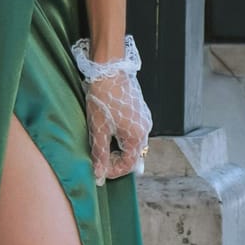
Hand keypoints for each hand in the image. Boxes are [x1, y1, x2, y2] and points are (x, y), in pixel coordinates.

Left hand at [83, 69, 152, 184]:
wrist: (109, 69)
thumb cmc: (104, 98)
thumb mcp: (99, 129)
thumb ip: (100, 154)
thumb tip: (98, 175)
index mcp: (137, 136)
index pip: (129, 164)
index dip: (113, 171)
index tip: (99, 170)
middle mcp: (145, 129)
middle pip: (132, 154)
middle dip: (115, 159)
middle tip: (98, 158)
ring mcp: (144, 119)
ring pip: (132, 142)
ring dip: (118, 147)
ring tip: (101, 142)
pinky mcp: (140, 110)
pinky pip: (133, 130)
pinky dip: (121, 136)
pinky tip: (108, 128)